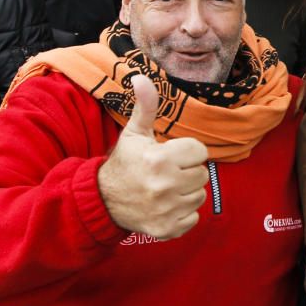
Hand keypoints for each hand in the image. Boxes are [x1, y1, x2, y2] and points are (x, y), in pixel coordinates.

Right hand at [97, 75, 209, 239]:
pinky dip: (183, 213)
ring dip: (186, 192)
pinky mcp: (167, 229)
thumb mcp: (134, 133)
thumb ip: (145, 107)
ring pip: (200, 196)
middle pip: (202, 174)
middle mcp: (164, 186)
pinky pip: (193, 218)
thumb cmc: (125, 162)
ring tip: (165, 188)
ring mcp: (166, 210)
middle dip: (187, 172)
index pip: (199, 151)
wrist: (102, 201)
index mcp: (159, 159)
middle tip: (166, 173)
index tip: (170, 155)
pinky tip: (165, 206)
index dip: (186, 151)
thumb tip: (141, 77)